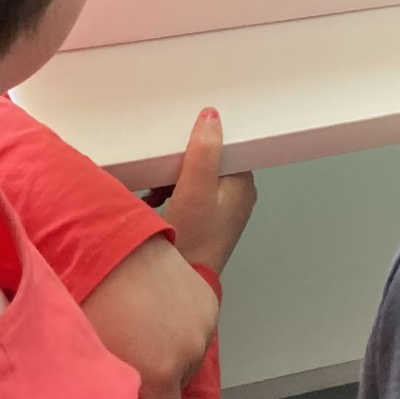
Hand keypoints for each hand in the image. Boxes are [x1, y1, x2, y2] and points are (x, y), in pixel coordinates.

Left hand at [80, 234, 219, 398]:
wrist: (105, 241)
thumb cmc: (88, 302)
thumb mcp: (90, 363)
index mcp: (160, 375)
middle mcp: (189, 353)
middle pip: (178, 392)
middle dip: (157, 386)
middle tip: (129, 363)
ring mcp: (203, 323)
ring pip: (188, 359)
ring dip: (170, 354)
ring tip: (141, 330)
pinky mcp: (208, 300)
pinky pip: (197, 329)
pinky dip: (180, 327)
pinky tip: (156, 309)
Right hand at [159, 107, 257, 274]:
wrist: (182, 282)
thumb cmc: (193, 240)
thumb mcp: (195, 189)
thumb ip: (205, 151)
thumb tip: (212, 115)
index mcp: (243, 182)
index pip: (226, 144)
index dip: (202, 139)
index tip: (181, 140)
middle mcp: (238, 194)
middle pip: (209, 159)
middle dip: (182, 160)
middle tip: (163, 169)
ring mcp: (223, 208)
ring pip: (197, 175)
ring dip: (174, 177)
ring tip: (156, 189)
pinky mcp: (207, 220)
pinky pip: (190, 193)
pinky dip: (172, 193)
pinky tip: (156, 201)